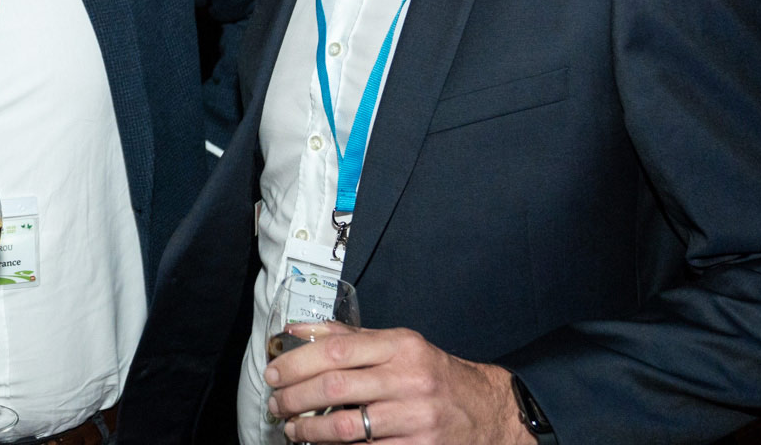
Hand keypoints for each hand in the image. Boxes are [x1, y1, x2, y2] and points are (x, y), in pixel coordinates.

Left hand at [265, 325, 531, 443]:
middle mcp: (409, 379)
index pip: (336, 349)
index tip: (274, 373)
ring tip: (292, 429)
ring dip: (309, 430)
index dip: (297, 362)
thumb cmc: (432, 374)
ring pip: (347, 426)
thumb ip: (348, 336)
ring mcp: (415, 418)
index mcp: (401, 346)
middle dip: (295, 398)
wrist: (487, 411)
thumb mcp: (398, 345)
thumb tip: (296, 330)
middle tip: (276, 404)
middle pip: (335, 387)